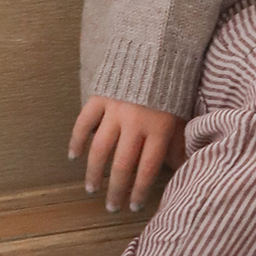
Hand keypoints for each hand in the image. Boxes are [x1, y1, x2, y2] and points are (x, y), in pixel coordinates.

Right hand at [70, 94, 181, 210]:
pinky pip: (84, 122)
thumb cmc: (173, 85)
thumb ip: (179, 141)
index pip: (147, 168)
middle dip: (116, 190)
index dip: (139, 190)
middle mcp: (136, 122)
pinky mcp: (100, 97)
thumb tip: (181, 168)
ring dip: (94, 172)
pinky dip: (77, 139)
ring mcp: (115, 110)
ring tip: (91, 189)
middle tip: (111, 207)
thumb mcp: (182, 114)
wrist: (157, 47)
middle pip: (122, 164)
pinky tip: (73, 155)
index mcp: (159, 128)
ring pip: (100, 149)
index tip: (134, 207)